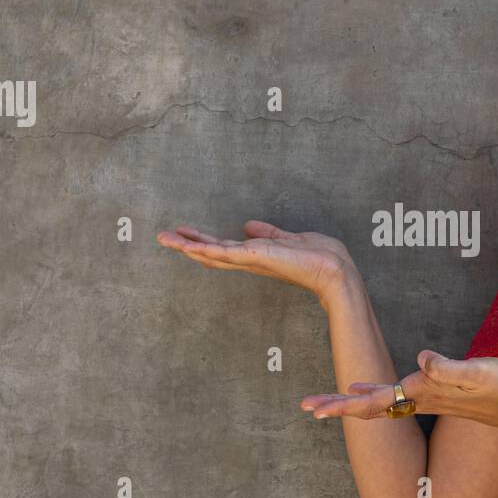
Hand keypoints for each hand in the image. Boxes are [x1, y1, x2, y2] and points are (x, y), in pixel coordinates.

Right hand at [156, 219, 356, 302]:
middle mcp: (251, 261)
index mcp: (258, 256)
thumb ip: (269, 234)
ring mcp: (251, 261)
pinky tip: (187, 245)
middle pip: (212, 254)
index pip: (226, 250)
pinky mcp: (255, 258)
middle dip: (187, 245)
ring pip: (212, 254)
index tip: (187, 234)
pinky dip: (204, 248)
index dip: (205, 242)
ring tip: (164, 239)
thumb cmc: (320, 257)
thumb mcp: (290, 239)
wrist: (334, 271)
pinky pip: (224, 253)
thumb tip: (249, 225)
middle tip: (163, 237)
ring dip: (187, 246)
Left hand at [298, 349, 497, 434]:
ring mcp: (426, 399)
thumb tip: (422, 359)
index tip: (316, 409)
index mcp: (423, 392)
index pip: (375, 400)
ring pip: (378, 403)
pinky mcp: (434, 396)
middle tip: (306, 407)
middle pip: (369, 406)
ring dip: (350, 401)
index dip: (344, 403)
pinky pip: (392, 397)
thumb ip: (450, 368)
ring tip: (324, 401)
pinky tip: (363, 386)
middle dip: (337, 406)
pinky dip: (371, 393)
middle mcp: (420, 398)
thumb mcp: (480, 372)